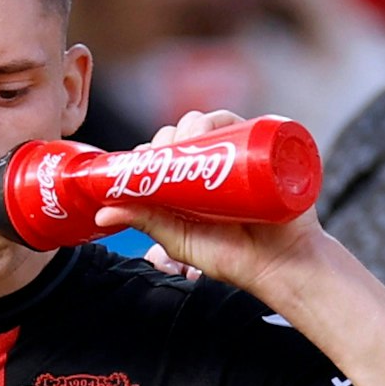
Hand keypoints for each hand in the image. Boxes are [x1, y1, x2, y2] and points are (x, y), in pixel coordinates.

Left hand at [92, 110, 333, 299]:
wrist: (283, 265)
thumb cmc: (232, 256)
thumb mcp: (179, 239)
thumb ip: (145, 222)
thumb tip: (101, 214)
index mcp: (191, 180)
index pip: (164, 150)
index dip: (148, 151)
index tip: (139, 163)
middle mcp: (215, 163)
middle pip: (186, 132)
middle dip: (169, 137)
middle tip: (165, 158)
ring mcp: (241, 155)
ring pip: (212, 123)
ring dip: (194, 125)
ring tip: (189, 146)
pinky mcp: (268, 152)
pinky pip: (249, 124)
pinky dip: (228, 120)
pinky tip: (213, 130)